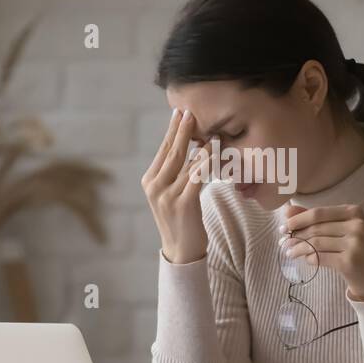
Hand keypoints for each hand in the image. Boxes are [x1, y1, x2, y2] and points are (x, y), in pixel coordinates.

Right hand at [142, 108, 210, 263]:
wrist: (181, 250)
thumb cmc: (181, 220)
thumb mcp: (172, 194)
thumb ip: (176, 173)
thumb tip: (191, 148)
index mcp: (149, 181)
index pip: (162, 151)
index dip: (171, 131)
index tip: (179, 113)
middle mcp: (155, 187)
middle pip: (172, 152)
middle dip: (182, 130)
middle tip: (190, 112)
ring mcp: (167, 195)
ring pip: (186, 163)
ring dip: (199, 144)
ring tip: (208, 129)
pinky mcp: (182, 204)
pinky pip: (197, 177)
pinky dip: (206, 162)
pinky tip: (213, 151)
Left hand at [283, 203, 363, 301]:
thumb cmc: (356, 249)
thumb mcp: (341, 229)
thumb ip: (317, 218)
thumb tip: (288, 210)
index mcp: (354, 212)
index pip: (319, 213)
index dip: (298, 219)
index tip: (284, 226)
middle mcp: (356, 225)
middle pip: (316, 228)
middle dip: (296, 235)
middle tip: (283, 241)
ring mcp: (354, 244)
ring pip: (316, 243)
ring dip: (298, 248)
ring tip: (289, 252)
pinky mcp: (349, 262)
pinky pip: (320, 257)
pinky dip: (309, 258)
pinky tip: (305, 260)